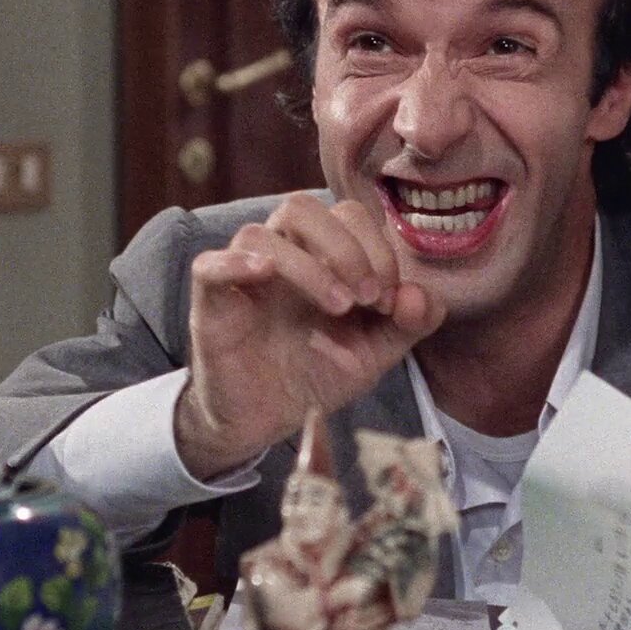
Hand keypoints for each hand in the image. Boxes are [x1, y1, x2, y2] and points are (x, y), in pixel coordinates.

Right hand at [177, 193, 445, 478]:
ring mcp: (242, 277)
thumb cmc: (318, 373)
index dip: (376, 247)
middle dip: (346, 248)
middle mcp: (280, 254)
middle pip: (301, 208)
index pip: (347, 215)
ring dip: (307, 266)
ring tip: (338, 308)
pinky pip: (209, 265)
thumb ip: (409, 323)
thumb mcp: (376, 352)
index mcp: (320, 254)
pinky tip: (265, 275)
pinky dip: (235, 262)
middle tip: (369, 297)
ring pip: (258, 234)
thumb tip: (421, 295)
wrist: (268, 421)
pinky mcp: (211, 304)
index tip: (390, 300)